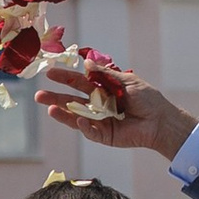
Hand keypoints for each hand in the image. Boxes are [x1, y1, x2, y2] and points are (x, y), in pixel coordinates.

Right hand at [32, 68, 190, 162]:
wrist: (160, 121)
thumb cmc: (148, 99)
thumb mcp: (126, 81)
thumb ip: (105, 74)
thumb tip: (87, 62)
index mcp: (102, 90)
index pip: (79, 83)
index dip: (65, 78)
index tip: (49, 73)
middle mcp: (97, 105)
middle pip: (72, 101)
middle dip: (55, 97)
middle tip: (38, 94)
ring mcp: (99, 121)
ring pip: (76, 117)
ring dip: (61, 113)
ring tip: (48, 108)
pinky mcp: (103, 136)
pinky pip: (89, 131)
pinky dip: (83, 126)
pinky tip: (79, 120)